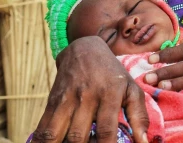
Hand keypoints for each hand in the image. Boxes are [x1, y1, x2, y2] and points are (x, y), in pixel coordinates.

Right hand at [32, 36, 148, 142]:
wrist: (85, 49)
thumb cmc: (113, 74)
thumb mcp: (131, 89)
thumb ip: (139, 117)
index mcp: (109, 93)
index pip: (105, 130)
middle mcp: (87, 96)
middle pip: (78, 136)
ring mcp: (67, 98)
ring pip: (55, 133)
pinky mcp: (52, 101)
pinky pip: (42, 127)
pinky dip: (42, 142)